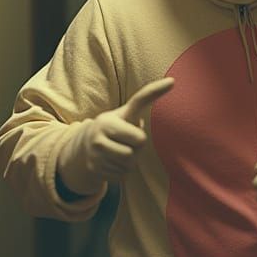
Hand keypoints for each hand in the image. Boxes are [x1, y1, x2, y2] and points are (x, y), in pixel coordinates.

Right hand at [56, 78, 173, 194]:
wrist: (82, 149)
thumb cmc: (112, 128)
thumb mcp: (123, 114)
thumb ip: (141, 102)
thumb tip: (170, 82)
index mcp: (109, 120)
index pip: (138, 105)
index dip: (155, 92)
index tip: (173, 81)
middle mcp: (100, 135)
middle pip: (139, 145)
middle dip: (138, 147)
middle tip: (126, 142)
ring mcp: (95, 153)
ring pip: (130, 163)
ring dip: (130, 161)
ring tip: (118, 151)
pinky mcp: (95, 169)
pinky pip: (123, 175)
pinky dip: (122, 171)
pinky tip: (112, 162)